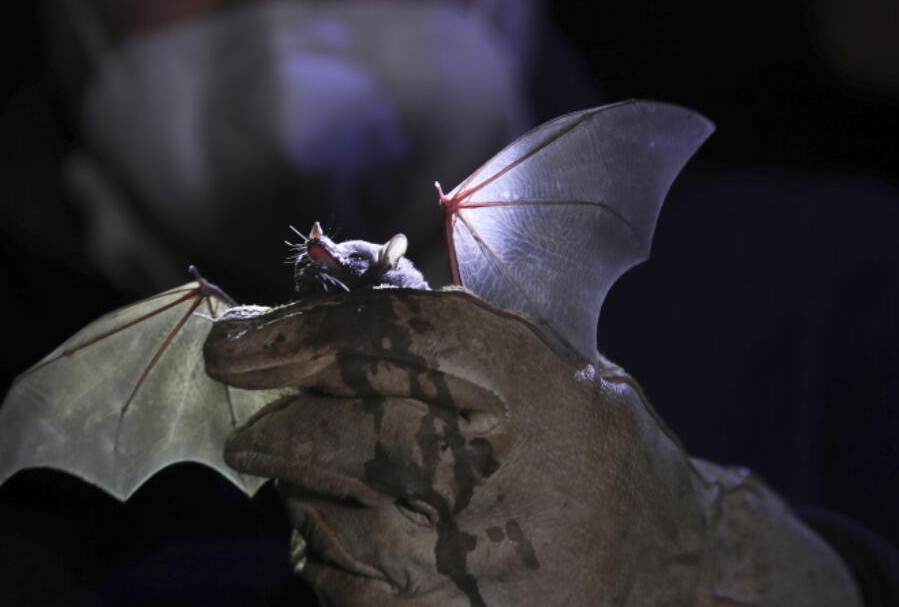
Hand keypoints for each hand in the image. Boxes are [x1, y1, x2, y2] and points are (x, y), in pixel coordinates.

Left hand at [204, 289, 858, 605]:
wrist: (664, 561)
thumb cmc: (587, 443)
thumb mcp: (545, 362)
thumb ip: (443, 338)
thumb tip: (311, 317)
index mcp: (531, 381)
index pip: (393, 338)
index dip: (299, 333)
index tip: (233, 343)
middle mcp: (501, 465)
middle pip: (345, 433)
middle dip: (270, 425)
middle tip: (245, 422)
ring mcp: (479, 553)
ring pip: (332, 514)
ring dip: (296, 490)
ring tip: (303, 477)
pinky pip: (346, 586)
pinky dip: (321, 555)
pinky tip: (334, 535)